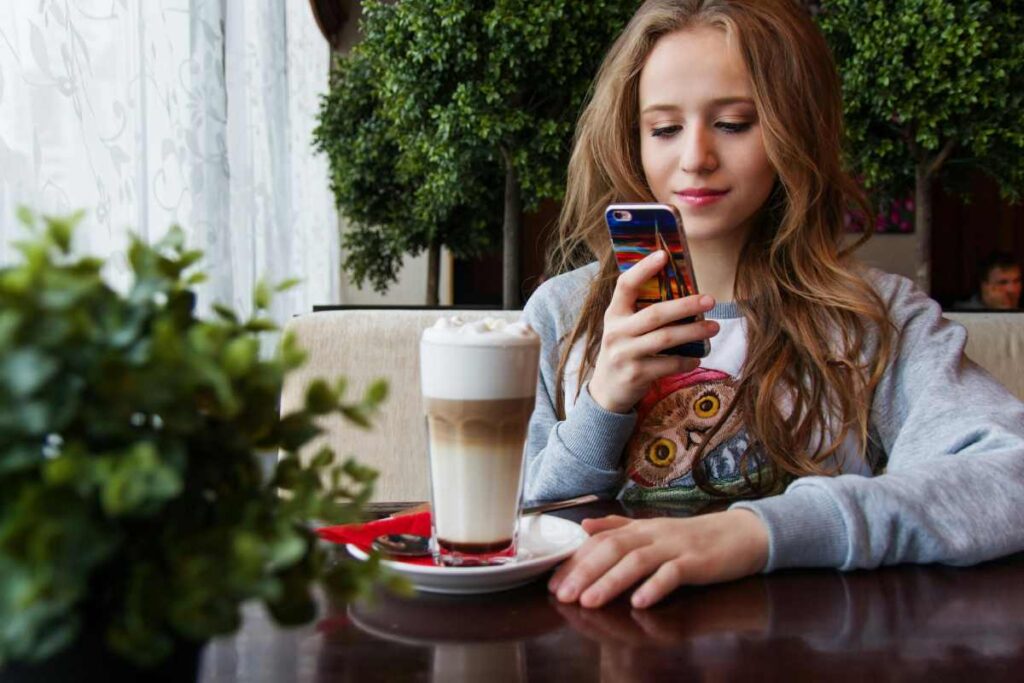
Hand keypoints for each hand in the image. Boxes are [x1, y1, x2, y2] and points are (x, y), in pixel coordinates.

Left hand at [548, 509, 768, 608]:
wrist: (742, 533)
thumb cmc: (693, 537)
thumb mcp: (653, 529)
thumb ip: (619, 527)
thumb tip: (584, 526)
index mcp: (640, 528)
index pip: (601, 541)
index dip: (576, 559)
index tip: (553, 580)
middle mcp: (654, 534)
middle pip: (613, 549)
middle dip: (585, 572)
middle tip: (563, 594)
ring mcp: (676, 547)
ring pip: (638, 561)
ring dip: (611, 582)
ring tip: (590, 601)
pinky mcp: (698, 562)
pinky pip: (674, 574)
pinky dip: (656, 587)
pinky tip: (640, 602)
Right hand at [588, 251, 718, 413]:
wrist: (606, 391)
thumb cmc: (624, 350)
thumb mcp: (623, 328)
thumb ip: (641, 311)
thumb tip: (683, 292)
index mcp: (613, 314)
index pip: (625, 286)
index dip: (643, 269)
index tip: (664, 255)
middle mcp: (616, 332)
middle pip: (655, 314)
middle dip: (685, 305)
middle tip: (710, 299)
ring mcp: (625, 354)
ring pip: (665, 339)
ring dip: (693, 332)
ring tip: (714, 327)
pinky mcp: (636, 374)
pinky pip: (668, 364)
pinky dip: (686, 361)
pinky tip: (697, 358)